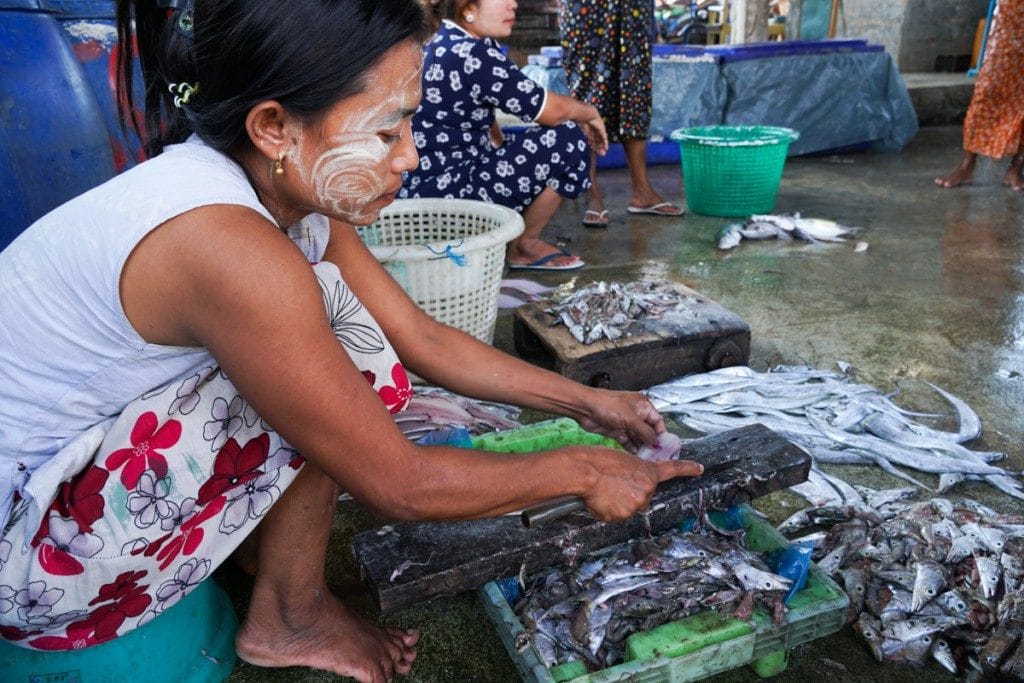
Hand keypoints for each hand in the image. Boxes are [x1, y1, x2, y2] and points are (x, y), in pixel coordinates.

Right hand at [570, 446, 703, 521]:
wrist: (584, 472)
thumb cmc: (597, 460)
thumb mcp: (622, 460)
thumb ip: (632, 473)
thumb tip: (627, 486)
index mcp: (647, 471)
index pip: (672, 469)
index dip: (687, 469)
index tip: (699, 468)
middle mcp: (647, 490)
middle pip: (643, 496)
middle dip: (631, 493)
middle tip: (613, 484)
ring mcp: (636, 505)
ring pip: (629, 507)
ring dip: (618, 502)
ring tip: (603, 490)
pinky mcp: (622, 516)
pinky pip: (616, 515)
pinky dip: (608, 510)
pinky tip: (600, 499)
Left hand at [576, 388, 665, 451]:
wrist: (585, 408)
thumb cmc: (607, 405)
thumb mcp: (630, 418)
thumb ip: (644, 431)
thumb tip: (655, 442)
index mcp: (642, 406)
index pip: (657, 421)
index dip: (661, 434)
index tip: (663, 447)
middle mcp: (636, 414)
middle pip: (648, 431)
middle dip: (651, 443)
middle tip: (656, 456)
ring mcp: (626, 423)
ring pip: (638, 438)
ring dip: (642, 447)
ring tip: (647, 458)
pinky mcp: (616, 431)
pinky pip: (628, 441)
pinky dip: (632, 448)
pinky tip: (635, 455)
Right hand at [580, 106, 607, 155]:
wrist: (583, 112)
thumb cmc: (577, 118)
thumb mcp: (575, 128)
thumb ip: (575, 134)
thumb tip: (563, 139)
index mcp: (588, 128)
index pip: (591, 137)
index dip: (592, 144)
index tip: (592, 150)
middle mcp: (593, 128)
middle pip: (596, 139)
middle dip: (597, 147)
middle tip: (599, 154)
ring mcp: (598, 128)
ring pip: (600, 139)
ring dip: (601, 146)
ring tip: (602, 153)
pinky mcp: (601, 128)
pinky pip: (604, 136)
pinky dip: (605, 143)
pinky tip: (606, 148)